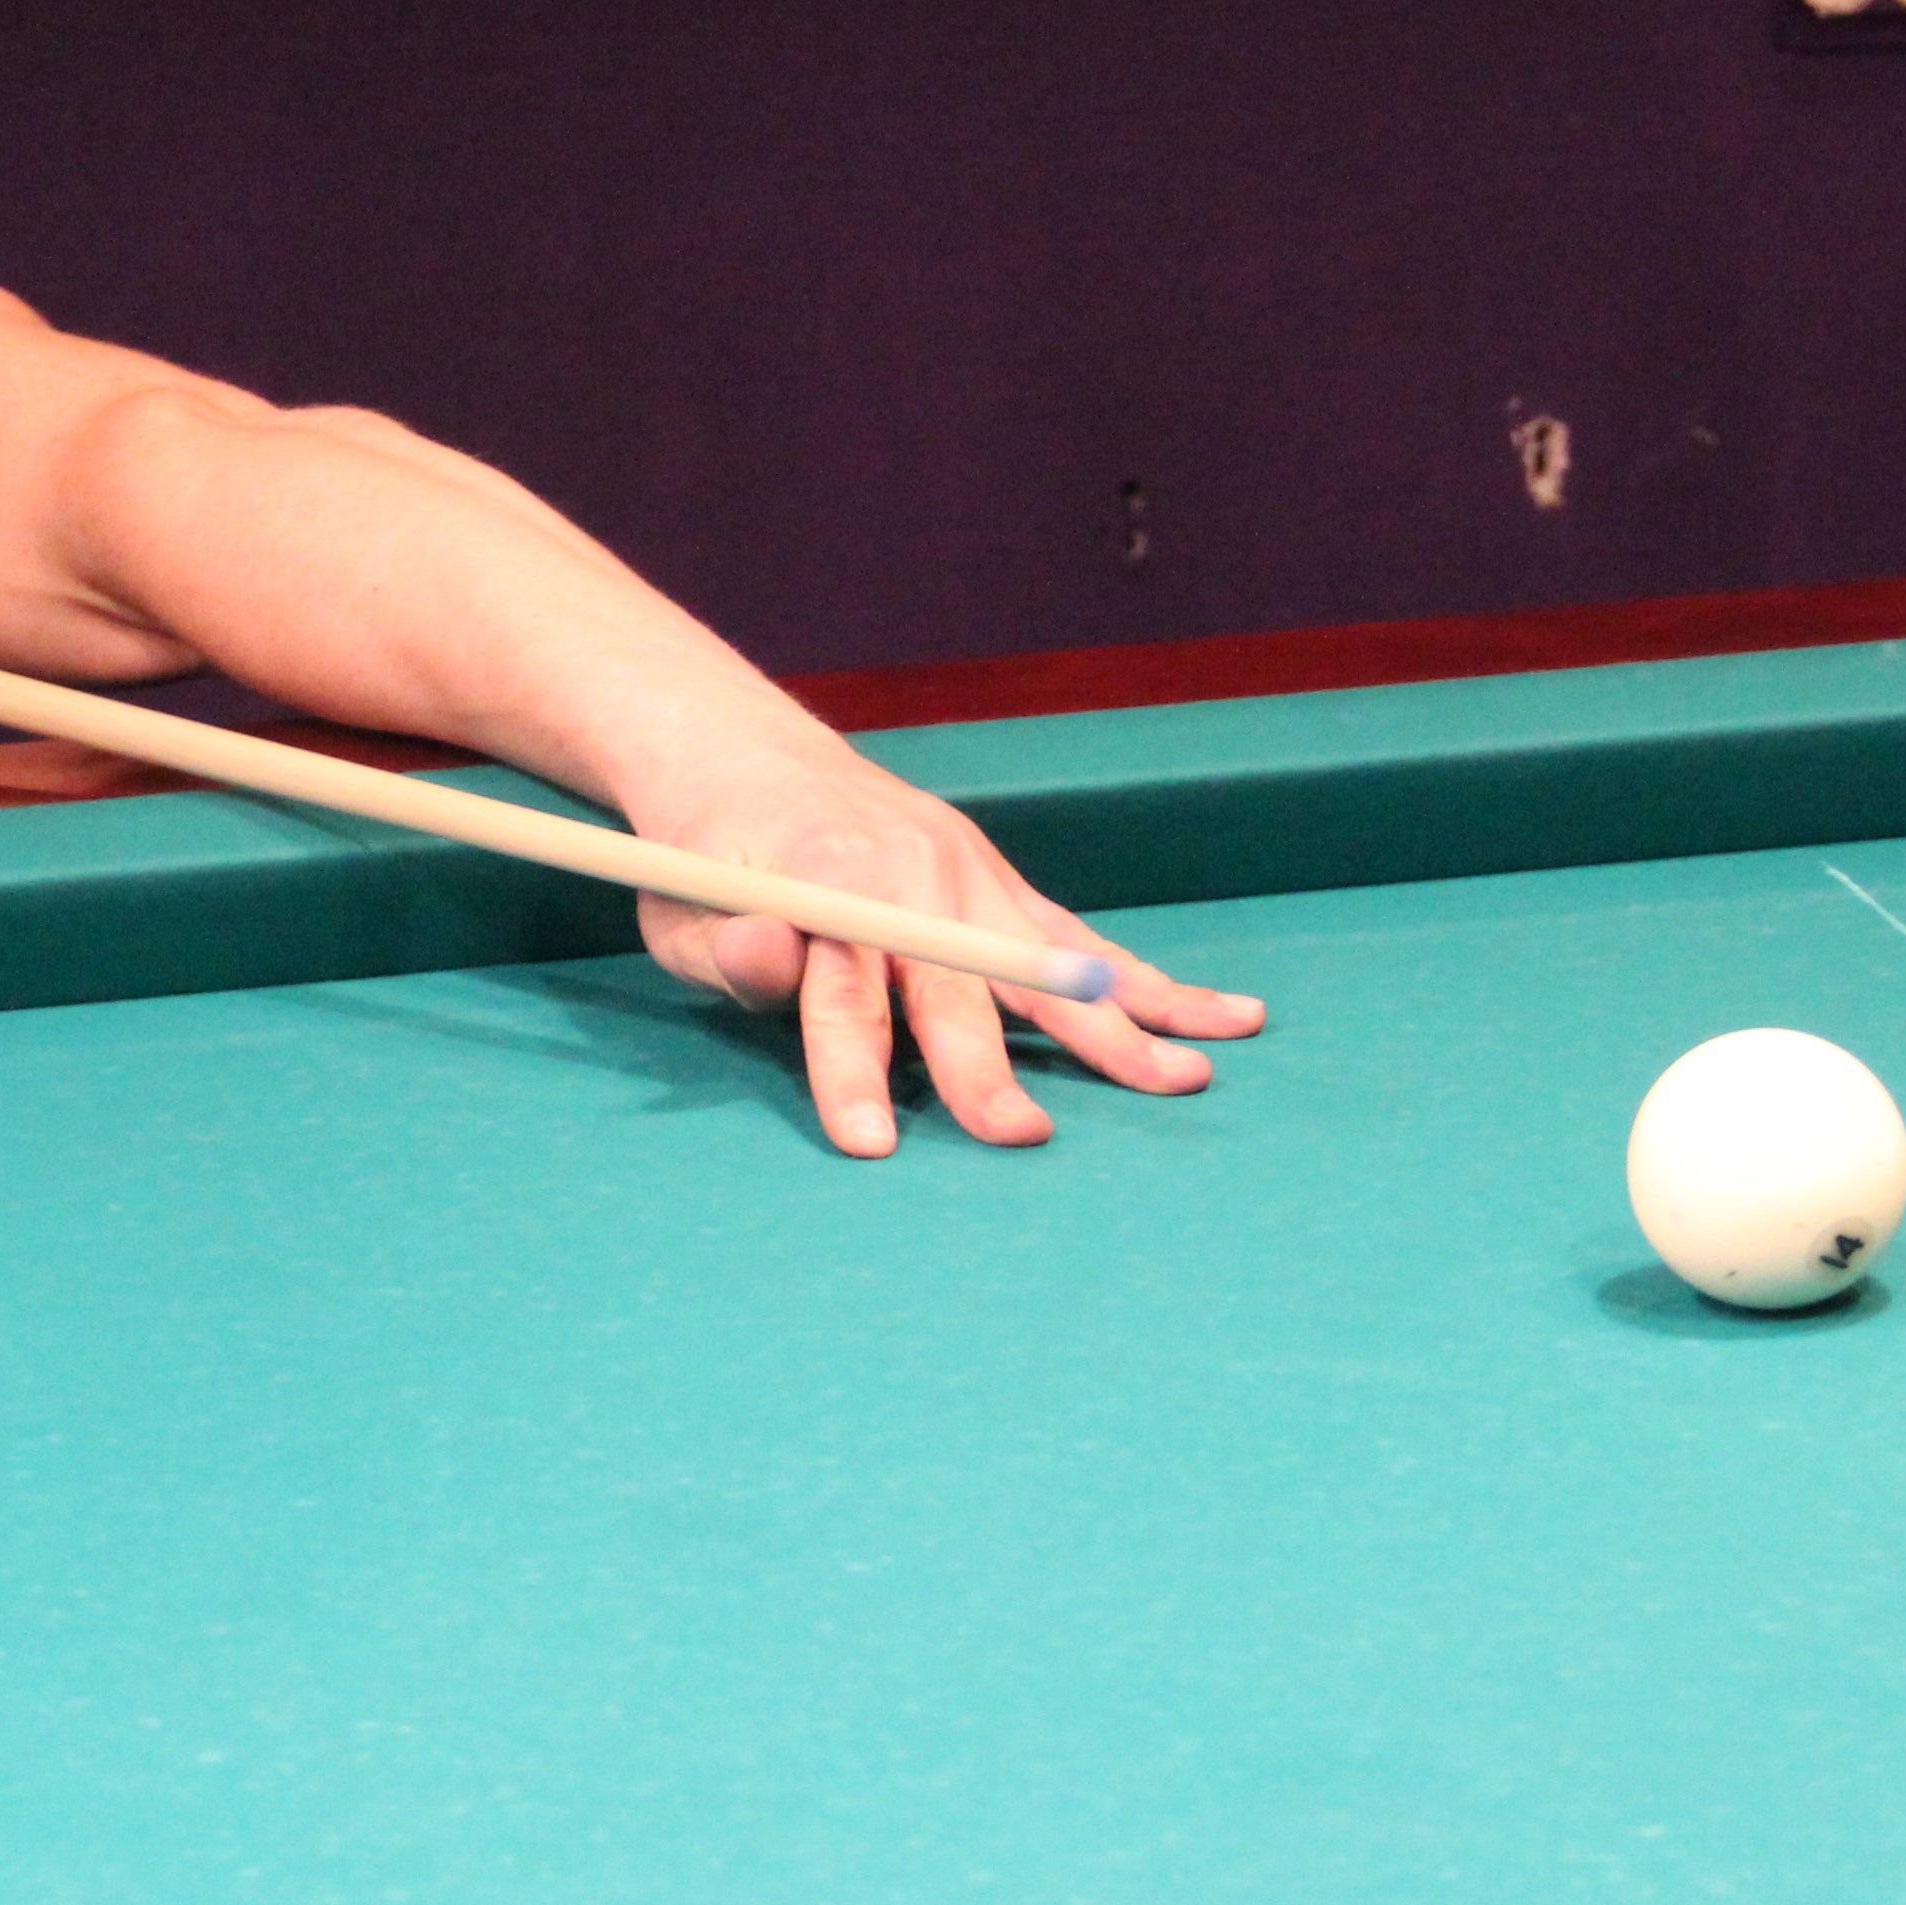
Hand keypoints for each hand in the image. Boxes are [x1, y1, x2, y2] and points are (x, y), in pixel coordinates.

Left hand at [627, 736, 1267, 1155]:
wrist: (752, 759)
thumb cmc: (707, 856)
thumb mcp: (679, 906)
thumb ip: (729, 948)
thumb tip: (771, 961)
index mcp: (824, 879)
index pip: (842, 990)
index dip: (852, 1070)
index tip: (869, 1145)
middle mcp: (910, 873)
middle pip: (953, 986)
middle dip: (986, 1067)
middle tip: (1022, 1137)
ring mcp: (966, 873)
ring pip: (1044, 959)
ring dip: (1114, 1024)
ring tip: (1183, 1079)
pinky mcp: (1000, 881)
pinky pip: (1081, 937)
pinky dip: (1150, 981)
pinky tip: (1225, 1013)